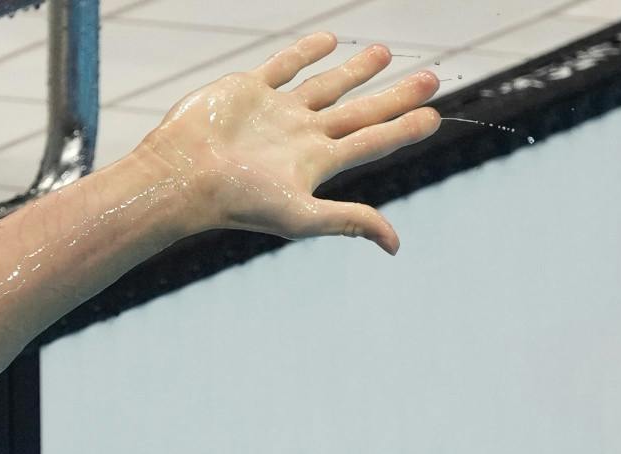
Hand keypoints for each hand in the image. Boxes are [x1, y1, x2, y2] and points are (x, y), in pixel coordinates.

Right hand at [140, 33, 439, 254]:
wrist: (184, 175)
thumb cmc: (239, 202)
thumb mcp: (302, 217)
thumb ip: (350, 222)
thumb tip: (395, 245)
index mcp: (317, 163)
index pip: (373, 141)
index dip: (405, 129)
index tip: (435, 117)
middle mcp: (303, 135)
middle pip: (361, 111)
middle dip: (397, 96)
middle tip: (432, 80)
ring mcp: (278, 111)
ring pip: (327, 85)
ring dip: (357, 71)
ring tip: (386, 54)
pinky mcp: (250, 88)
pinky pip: (284, 66)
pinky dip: (306, 53)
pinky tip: (329, 42)